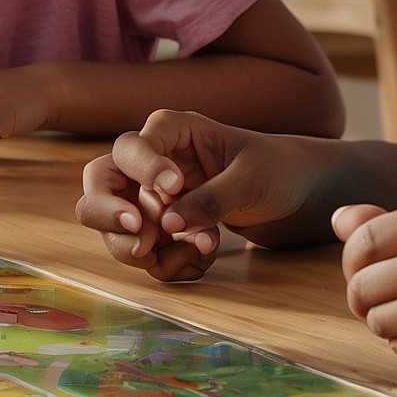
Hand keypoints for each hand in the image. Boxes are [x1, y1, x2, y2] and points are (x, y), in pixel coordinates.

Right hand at [75, 110, 320, 281]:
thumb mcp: (251, 177)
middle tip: (143, 236)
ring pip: (112, 227)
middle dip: (110, 214)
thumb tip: (167, 224)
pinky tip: (203, 256)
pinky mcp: (162, 231)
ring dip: (146, 248)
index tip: (174, 186)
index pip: (131, 147)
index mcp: (170, 133)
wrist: (297, 195)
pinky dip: (171, 263)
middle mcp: (149, 165)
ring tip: (203, 247)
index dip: (144, 168)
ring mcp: (150, 200)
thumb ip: (211, 199)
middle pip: (98, 184)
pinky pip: (146, 255)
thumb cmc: (276, 169)